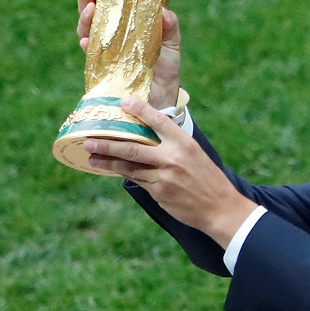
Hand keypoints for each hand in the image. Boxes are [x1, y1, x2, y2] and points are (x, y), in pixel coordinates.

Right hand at [76, 0, 183, 109]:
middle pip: (93, 14)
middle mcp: (111, 36)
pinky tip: (87, 41)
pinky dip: (87, 47)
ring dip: (85, 20)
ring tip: (90, 10)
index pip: (110, 4)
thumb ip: (170, 26)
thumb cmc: (165, 67)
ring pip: (87, 32)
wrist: (163, 98)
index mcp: (126, 25)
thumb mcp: (171, 44)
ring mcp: (105, 52)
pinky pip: (90, 56)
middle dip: (86, 0)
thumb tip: (163, 11)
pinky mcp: (102, 69)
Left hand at [83, 97, 257, 248]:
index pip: (159, 121)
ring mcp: (164, 177)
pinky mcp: (159, 193)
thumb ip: (175, 146)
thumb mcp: (196, 156)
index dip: (141, 110)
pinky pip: (137, 180)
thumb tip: (151, 137)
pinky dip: (124, 173)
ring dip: (108, 162)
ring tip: (91, 157)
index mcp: (185, 144)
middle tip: (89, 140)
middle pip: (133, 148)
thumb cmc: (209, 180)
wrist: (220, 208)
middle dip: (108, 144)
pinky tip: (112, 170)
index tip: (124, 102)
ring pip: (129, 167)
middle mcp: (172, 158)